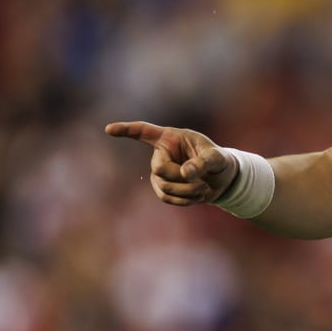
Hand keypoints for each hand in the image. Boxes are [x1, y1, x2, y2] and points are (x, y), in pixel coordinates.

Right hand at [104, 121, 235, 206]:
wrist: (222, 179)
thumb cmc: (219, 161)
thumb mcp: (217, 158)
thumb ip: (203, 162)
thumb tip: (185, 173)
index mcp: (170, 138)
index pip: (144, 131)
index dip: (126, 130)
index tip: (109, 130)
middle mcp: (161, 154)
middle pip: (159, 169)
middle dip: (180, 178)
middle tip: (201, 181)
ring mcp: (160, 173)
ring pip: (164, 187)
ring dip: (187, 191)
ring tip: (204, 188)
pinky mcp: (163, 188)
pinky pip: (167, 198)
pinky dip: (185, 201)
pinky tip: (198, 196)